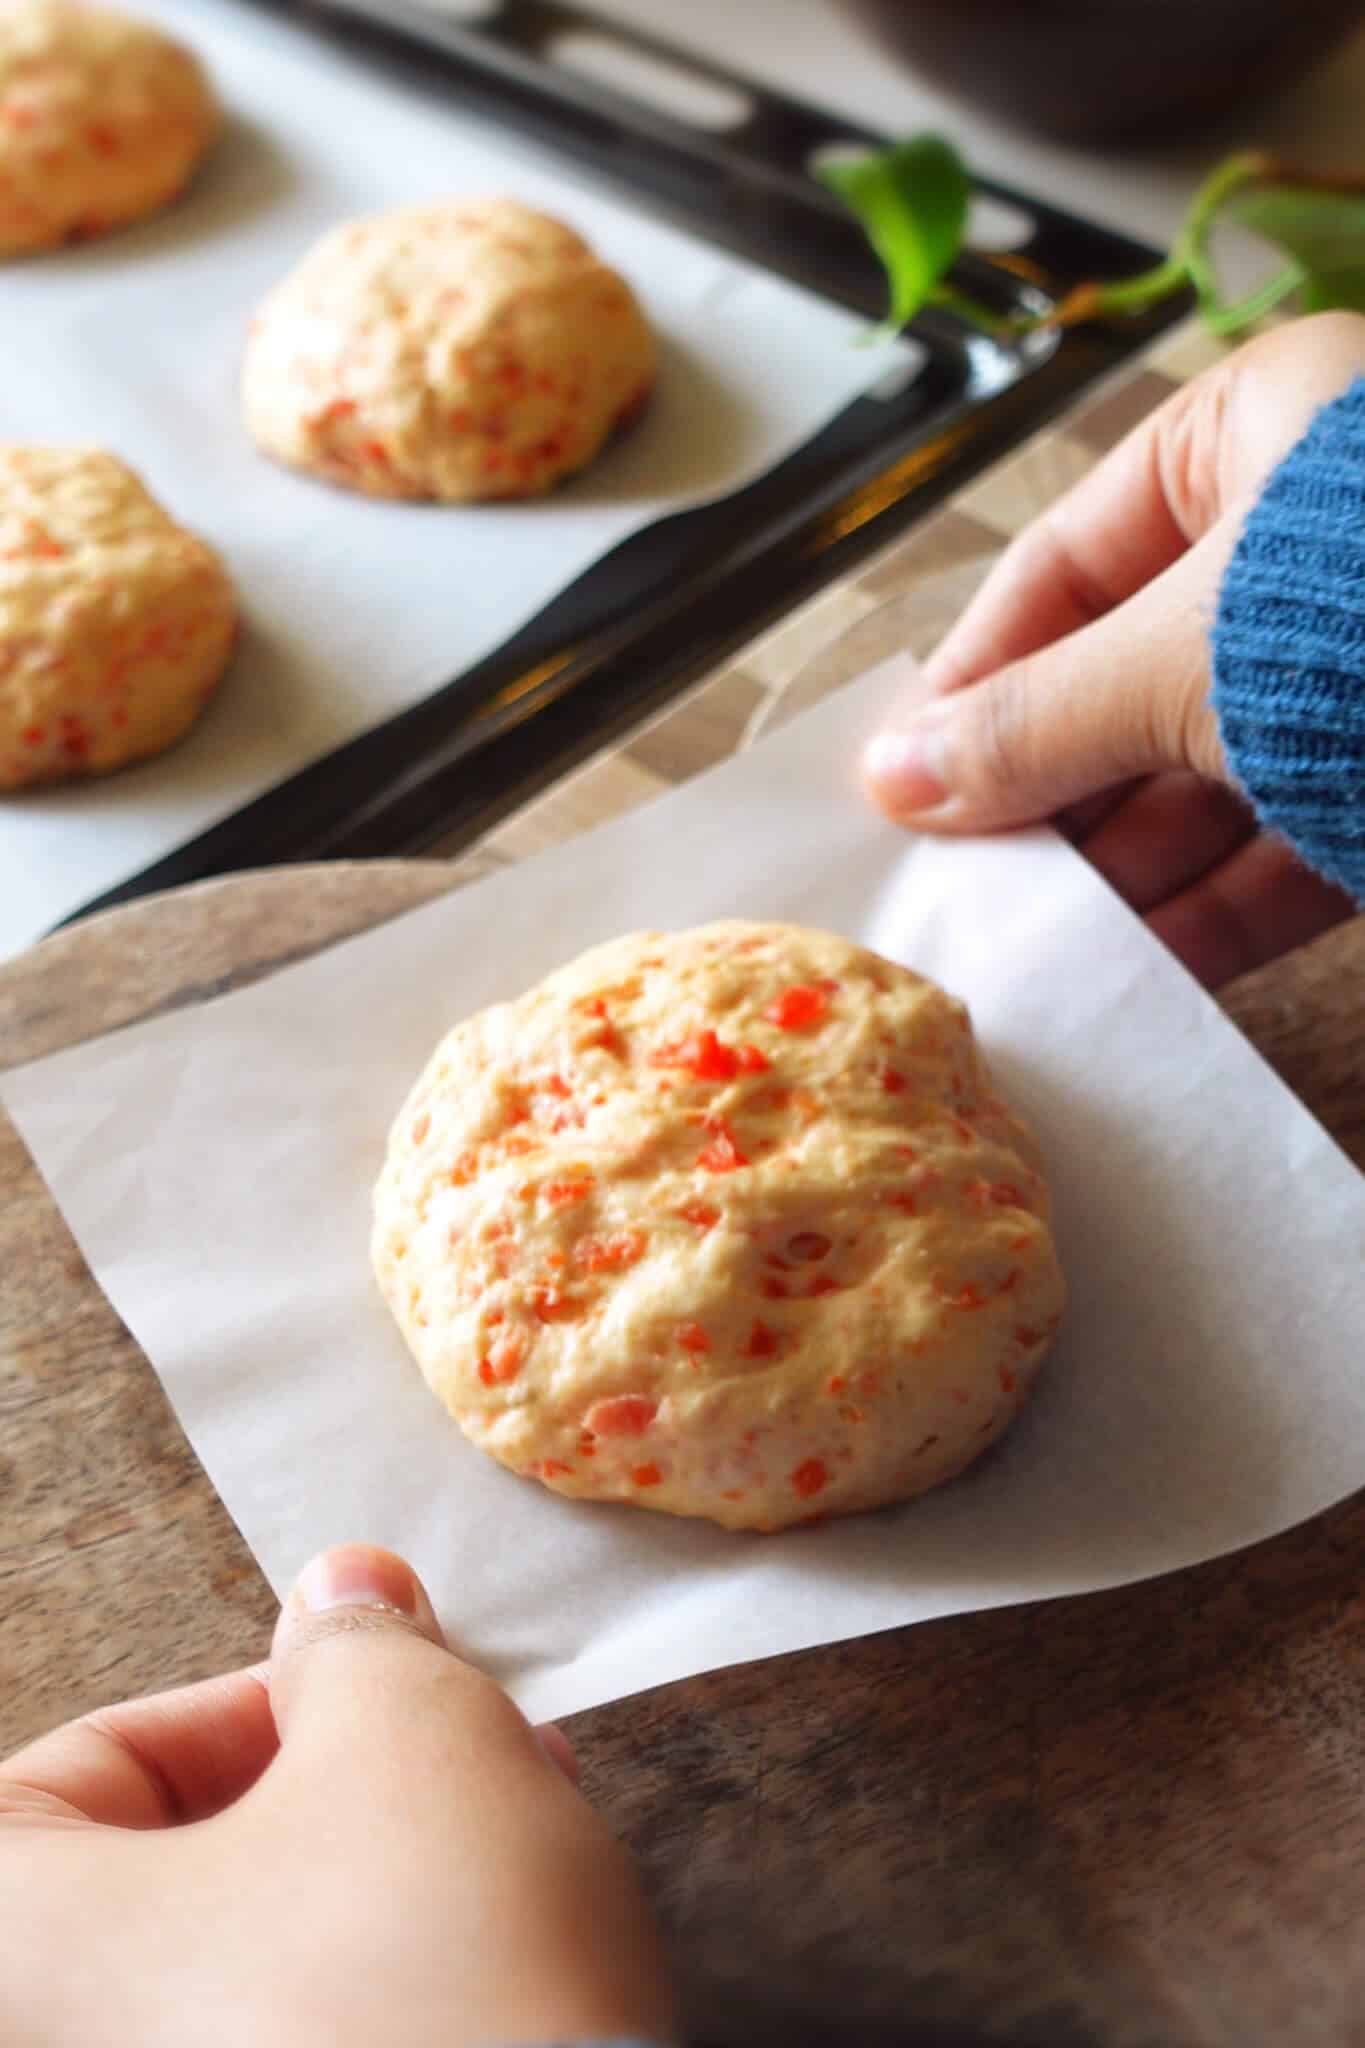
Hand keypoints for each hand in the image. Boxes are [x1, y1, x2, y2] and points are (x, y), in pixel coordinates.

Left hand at [0, 1544, 674, 2047]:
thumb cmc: (426, 1964)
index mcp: (20, 1947)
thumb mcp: (401, 1730)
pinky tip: (513, 1938)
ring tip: (523, 1821)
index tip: (350, 1696)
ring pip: (263, 1964)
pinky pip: (319, 2041)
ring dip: (385, 1870)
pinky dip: (395, 1981)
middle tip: (458, 1744)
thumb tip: (342, 1599)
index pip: (78, 1774)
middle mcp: (71, 2047)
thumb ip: (354, 1645)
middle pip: (180, 1872)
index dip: (231, 1707)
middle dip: (342, 1782)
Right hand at [863, 310, 1364, 985]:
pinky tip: (1147, 971)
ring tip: (1038, 947)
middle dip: (1052, 793)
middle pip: (1131, 677)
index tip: (900, 786)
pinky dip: (1222, 909)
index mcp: (1255, 435)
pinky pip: (1294, 840)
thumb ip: (1036, 720)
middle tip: (966, 887)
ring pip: (1213, 772)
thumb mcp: (1189, 662)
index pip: (1061, 561)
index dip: (971, 679)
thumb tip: (893, 774)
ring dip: (1129, 867)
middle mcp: (1312, 537)